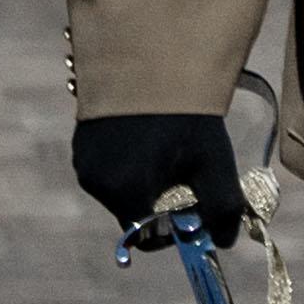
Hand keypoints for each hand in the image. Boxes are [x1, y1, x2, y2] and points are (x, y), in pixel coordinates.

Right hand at [71, 111, 245, 254]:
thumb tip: (223, 241)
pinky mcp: (80, 145)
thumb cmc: (188, 116)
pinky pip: (108, 170)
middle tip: (188, 173)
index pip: (146, 237)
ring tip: (168, 149)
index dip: (175, 231)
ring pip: (121, 192)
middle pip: (134, 214)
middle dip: (163, 204)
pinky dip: (130, 165)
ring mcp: (84, 163)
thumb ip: (222, 209)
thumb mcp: (215, 164)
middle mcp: (96, 183)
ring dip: (146, 183)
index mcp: (124, 192)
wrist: (154, 61)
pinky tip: (148, 138)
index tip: (195, 210)